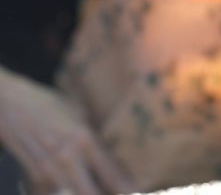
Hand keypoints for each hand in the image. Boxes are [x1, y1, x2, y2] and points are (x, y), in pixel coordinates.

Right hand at [0, 68, 133, 194]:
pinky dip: (59, 193)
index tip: (139, 191)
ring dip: (85, 194)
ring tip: (97, 189)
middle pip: (92, 193)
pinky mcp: (31, 175)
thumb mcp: (77, 113)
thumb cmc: (46, 104)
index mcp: (84, 138)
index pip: (112, 172)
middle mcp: (68, 157)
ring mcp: (47, 169)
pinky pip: (49, 193)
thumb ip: (92, 135)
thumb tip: (113, 149)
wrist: (10, 102)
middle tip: (121, 194)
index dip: (128, 187)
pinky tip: (69, 188)